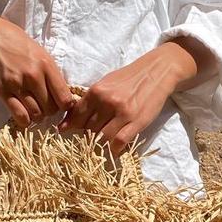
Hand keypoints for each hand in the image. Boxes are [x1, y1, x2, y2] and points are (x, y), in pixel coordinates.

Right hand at [0, 11, 77, 131]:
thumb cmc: (13, 41)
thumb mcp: (38, 51)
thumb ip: (50, 71)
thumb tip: (62, 91)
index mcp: (46, 65)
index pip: (65, 98)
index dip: (65, 105)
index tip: (60, 103)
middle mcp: (34, 76)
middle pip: (52, 109)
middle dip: (50, 111)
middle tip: (43, 104)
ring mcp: (18, 85)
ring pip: (37, 115)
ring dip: (37, 116)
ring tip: (33, 108)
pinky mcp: (2, 91)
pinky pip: (20, 116)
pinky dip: (25, 120)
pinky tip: (24, 115)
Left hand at [57, 45, 196, 154]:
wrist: (156, 72)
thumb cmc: (129, 78)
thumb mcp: (106, 83)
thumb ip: (90, 99)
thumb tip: (70, 117)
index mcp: (97, 91)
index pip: (77, 115)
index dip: (71, 125)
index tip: (65, 131)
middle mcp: (108, 102)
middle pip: (89, 129)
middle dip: (87, 134)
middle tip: (91, 135)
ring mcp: (123, 113)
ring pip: (103, 137)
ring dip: (101, 142)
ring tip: (104, 140)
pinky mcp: (137, 122)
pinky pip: (119, 142)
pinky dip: (114, 149)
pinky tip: (114, 148)